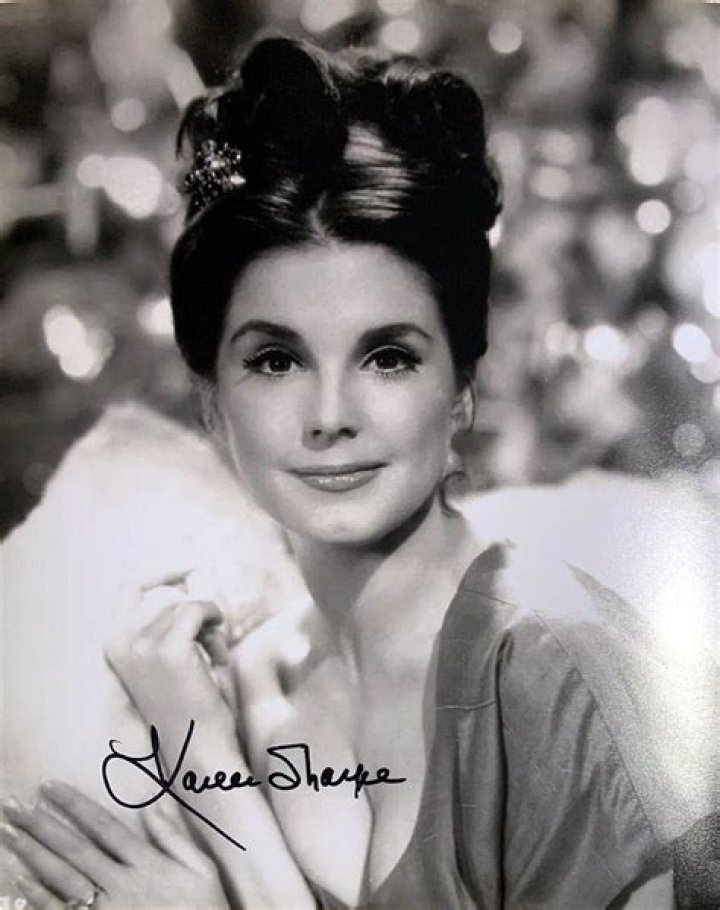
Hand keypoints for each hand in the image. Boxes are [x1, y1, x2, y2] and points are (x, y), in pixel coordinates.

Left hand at [1, 782, 228, 909]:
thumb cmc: (206, 909)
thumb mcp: (203, 868)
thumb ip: (176, 836)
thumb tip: (156, 801)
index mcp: (147, 863)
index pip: (103, 827)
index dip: (74, 806)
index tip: (50, 787)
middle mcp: (121, 885)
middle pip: (74, 850)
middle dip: (42, 826)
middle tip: (14, 806)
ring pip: (62, 879)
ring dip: (33, 855)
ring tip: (10, 834)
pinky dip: (39, 897)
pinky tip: (20, 879)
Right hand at [105, 580, 237, 752]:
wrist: (198, 748)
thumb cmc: (190, 704)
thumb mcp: (167, 656)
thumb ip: (169, 621)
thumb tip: (194, 576)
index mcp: (112, 644)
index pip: (130, 587)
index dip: (162, 572)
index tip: (190, 567)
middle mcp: (120, 643)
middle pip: (169, 598)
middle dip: (196, 613)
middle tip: (212, 643)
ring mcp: (142, 646)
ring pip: (187, 604)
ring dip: (209, 626)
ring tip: (213, 658)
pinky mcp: (170, 650)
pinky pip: (199, 608)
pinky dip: (215, 621)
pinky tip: (219, 654)